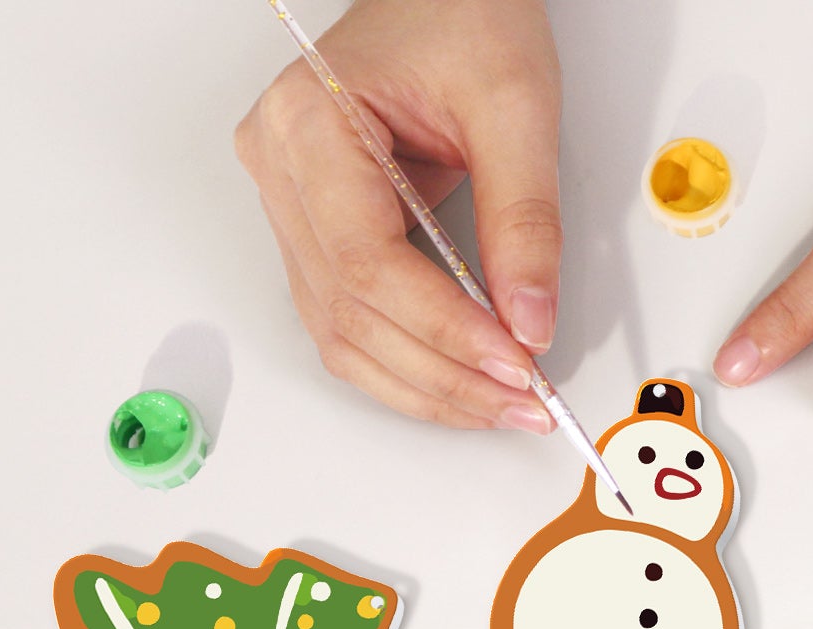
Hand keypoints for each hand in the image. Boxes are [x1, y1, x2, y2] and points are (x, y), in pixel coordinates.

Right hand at [236, 0, 560, 430]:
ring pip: (344, 337)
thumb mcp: (515, 107)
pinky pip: (352, 326)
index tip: (515, 364)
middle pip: (353, 314)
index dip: (444, 330)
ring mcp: (292, 208)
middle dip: (445, 375)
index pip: (369, 264)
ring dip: (428, 387)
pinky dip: (411, 367)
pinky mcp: (320, 236)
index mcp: (309, 124)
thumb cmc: (463, 16)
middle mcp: (282, 170)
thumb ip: (525, 221)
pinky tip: (466, 384)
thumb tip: (530, 322)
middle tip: (524, 402)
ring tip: (503, 405)